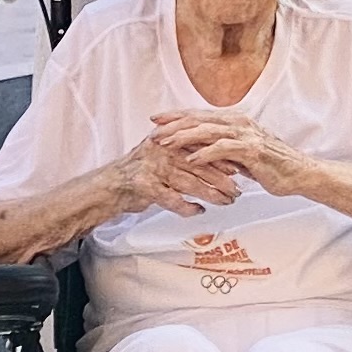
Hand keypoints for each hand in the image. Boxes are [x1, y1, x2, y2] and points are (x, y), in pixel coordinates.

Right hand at [110, 132, 239, 219]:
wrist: (110, 185)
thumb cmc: (142, 171)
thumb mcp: (163, 155)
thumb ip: (186, 153)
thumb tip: (218, 159)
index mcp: (169, 139)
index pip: (202, 147)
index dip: (223, 158)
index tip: (241, 169)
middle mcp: (162, 151)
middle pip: (200, 164)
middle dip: (222, 179)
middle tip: (239, 190)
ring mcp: (153, 168)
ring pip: (190, 182)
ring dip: (211, 194)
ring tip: (227, 202)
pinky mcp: (145, 187)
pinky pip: (172, 199)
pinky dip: (187, 207)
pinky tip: (199, 211)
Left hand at [152, 110, 323, 201]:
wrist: (299, 173)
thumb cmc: (272, 165)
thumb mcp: (243, 154)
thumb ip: (224, 150)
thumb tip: (203, 152)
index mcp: (235, 121)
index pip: (200, 115)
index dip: (177, 116)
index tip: (156, 120)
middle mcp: (239, 123)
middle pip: (199, 119)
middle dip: (173, 124)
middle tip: (152, 130)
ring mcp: (246, 135)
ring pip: (208, 131)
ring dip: (184, 137)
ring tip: (164, 144)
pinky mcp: (252, 150)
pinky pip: (223, 149)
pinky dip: (205, 153)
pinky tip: (190, 159)